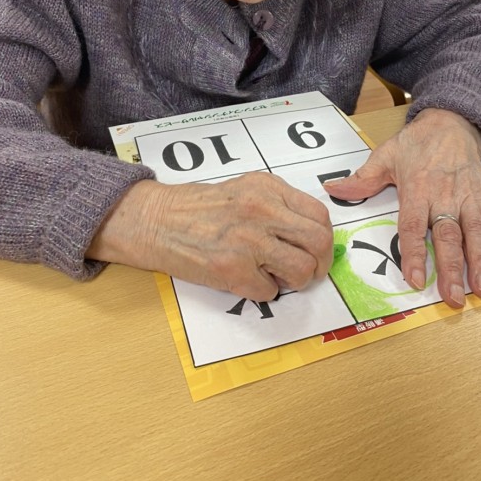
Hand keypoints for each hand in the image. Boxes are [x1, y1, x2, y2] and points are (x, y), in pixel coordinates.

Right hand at [88, 173, 332, 300]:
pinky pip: (270, 292)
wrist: (156, 220)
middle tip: (307, 272)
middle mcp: (262, 211)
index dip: (324, 239)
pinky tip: (247, 279)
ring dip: (295, 281)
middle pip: (319, 243)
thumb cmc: (200, 207)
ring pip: (302, 271)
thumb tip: (310, 235)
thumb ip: (279, 205)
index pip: (319, 216)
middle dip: (319, 264)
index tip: (317, 251)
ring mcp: (248, 241)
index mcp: (268, 188)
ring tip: (277, 276)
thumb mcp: (246, 189)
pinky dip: (264, 291)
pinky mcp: (233, 270)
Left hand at [323, 108, 480, 307]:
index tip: (416, 279)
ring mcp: (468, 198)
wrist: (450, 122)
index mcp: (417, 189)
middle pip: (448, 237)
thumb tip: (331, 190)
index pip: (413, 226)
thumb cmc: (415, 143)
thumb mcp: (384, 156)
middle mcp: (444, 197)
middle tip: (454, 298)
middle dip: (452, 269)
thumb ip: (361, 179)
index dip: (414, 253)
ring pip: (475, 234)